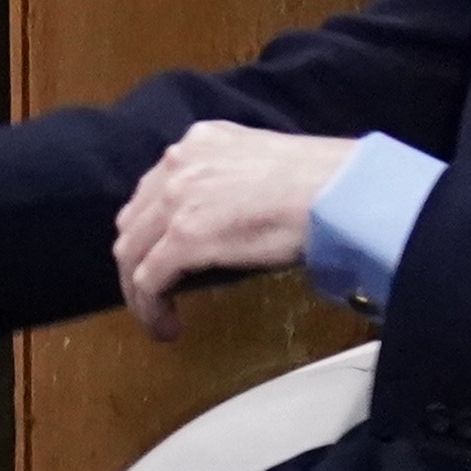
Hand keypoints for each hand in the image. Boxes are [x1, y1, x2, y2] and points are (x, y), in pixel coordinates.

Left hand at [110, 122, 355, 340]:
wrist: (339, 192)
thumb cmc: (322, 182)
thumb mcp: (261, 163)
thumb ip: (230, 181)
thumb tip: (225, 217)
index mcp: (198, 142)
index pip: (154, 189)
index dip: (151, 228)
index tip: (161, 254)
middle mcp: (178, 163)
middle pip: (134, 221)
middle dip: (138, 259)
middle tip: (155, 290)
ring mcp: (176, 199)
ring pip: (131, 252)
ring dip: (138, 289)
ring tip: (157, 315)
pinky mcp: (185, 238)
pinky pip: (148, 281)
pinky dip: (150, 309)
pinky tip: (166, 328)